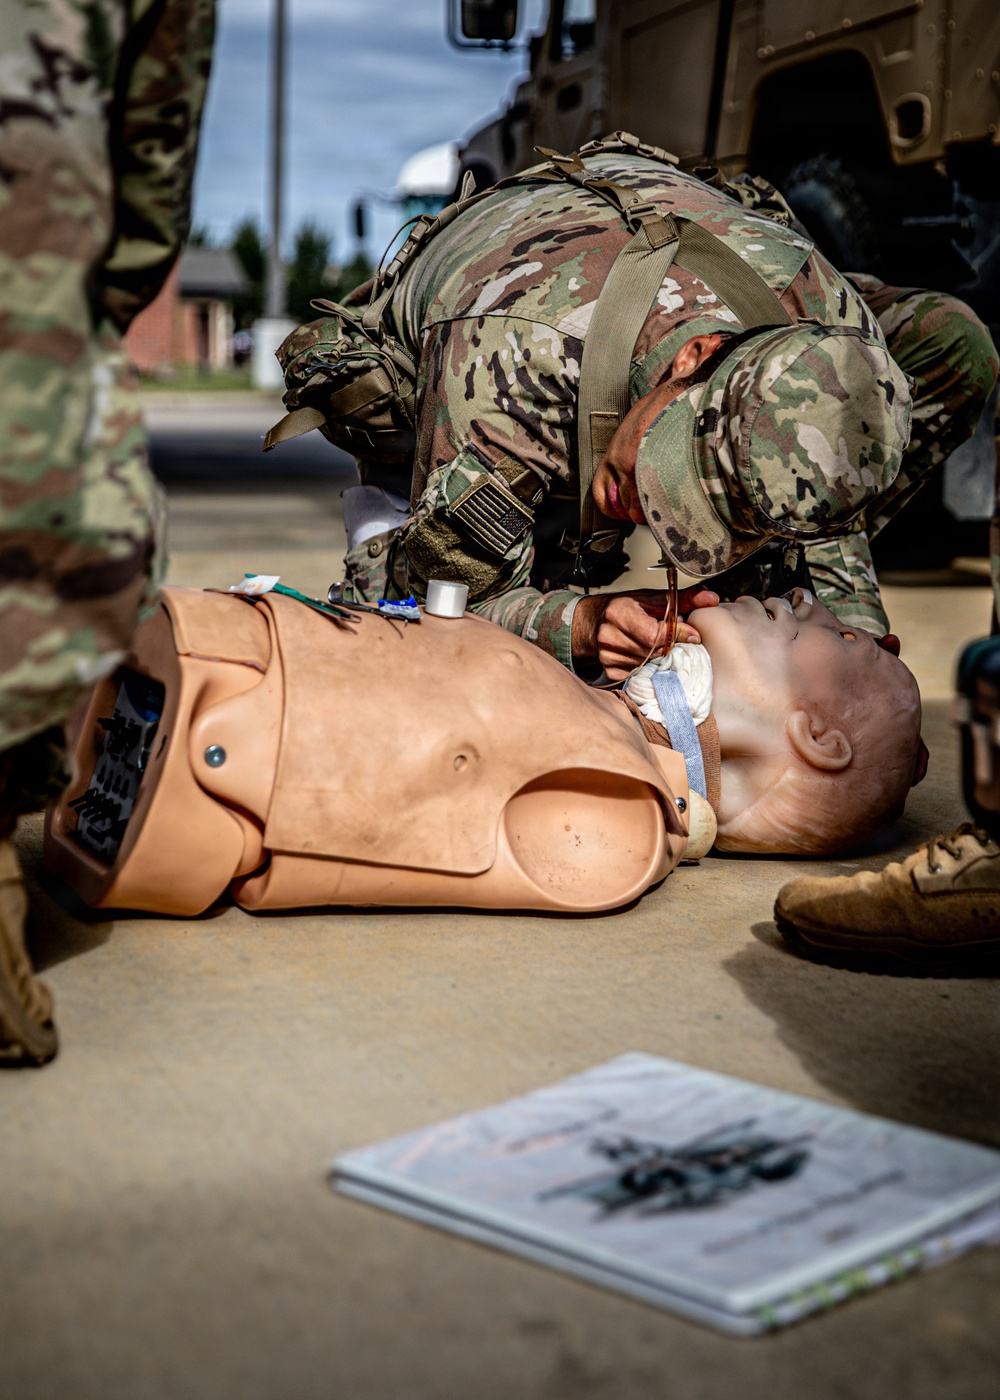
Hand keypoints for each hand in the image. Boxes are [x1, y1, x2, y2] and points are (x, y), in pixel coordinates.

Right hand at [572, 587, 718, 681]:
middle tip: (675, 640)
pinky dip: (650, 668)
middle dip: (671, 647)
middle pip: (655, 652)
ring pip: (651, 665)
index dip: (677, 636)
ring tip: (659, 647)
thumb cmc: (627, 608)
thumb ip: (684, 598)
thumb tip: (711, 599)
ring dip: (661, 658)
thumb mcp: (654, 599)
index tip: (693, 636)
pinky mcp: (611, 673)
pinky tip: (648, 658)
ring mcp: (609, 657)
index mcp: (620, 613)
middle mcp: (610, 637)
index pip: (655, 634)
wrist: (595, 623)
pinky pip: (641, 676)